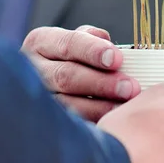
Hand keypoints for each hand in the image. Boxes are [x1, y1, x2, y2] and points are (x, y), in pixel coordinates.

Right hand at [21, 25, 140, 121]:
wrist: (51, 83)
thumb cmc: (74, 58)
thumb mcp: (80, 41)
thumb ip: (93, 39)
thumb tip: (109, 45)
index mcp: (42, 41)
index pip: (67, 44)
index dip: (93, 51)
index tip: (117, 60)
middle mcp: (33, 69)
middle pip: (66, 76)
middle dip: (101, 83)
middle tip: (130, 88)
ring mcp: (37, 97)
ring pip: (66, 103)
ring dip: (99, 106)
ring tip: (124, 107)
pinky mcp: (44, 119)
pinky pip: (68, 123)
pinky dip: (91, 121)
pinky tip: (110, 122)